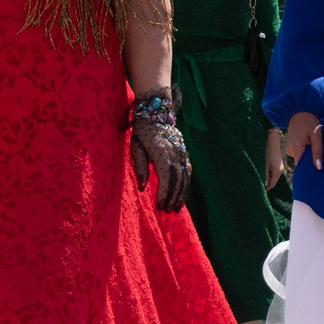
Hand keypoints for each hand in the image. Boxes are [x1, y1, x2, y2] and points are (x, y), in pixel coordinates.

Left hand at [128, 93, 191, 209]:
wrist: (156, 111)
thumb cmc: (142, 130)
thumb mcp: (135, 147)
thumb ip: (139, 167)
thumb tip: (141, 187)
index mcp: (161, 151)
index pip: (166, 176)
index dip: (164, 192)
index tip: (159, 205)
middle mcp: (174, 152)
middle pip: (177, 179)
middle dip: (172, 197)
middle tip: (167, 211)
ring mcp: (181, 151)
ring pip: (185, 176)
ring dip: (181, 193)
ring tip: (176, 208)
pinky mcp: (184, 151)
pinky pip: (187, 170)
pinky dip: (186, 183)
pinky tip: (182, 194)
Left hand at [263, 128, 287, 189]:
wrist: (273, 141)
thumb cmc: (268, 152)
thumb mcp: (265, 164)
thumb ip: (265, 175)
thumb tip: (265, 185)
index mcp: (277, 172)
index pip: (272, 184)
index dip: (266, 189)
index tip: (259, 192)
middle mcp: (280, 171)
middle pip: (273, 182)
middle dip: (267, 185)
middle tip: (258, 187)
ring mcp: (280, 168)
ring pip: (273, 178)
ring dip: (268, 180)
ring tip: (260, 181)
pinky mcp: (278, 165)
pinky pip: (274, 173)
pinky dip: (269, 176)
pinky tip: (264, 175)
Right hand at [285, 111, 323, 170]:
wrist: (299, 111)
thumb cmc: (309, 121)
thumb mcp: (316, 135)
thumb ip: (317, 151)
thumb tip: (318, 168)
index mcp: (295, 148)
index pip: (301, 166)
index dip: (311, 169)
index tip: (320, 169)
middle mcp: (290, 150)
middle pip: (302, 163)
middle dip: (311, 162)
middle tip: (322, 158)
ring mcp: (290, 149)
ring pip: (301, 158)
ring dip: (309, 156)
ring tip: (317, 149)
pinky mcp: (292, 147)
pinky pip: (300, 153)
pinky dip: (306, 152)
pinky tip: (312, 147)